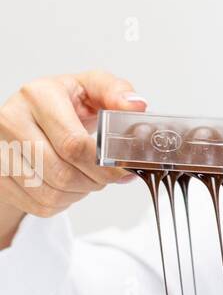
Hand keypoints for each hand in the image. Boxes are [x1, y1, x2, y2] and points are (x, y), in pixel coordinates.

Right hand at [0, 70, 147, 245]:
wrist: (31, 115)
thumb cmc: (65, 103)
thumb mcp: (91, 88)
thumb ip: (116, 92)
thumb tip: (136, 105)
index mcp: (38, 95)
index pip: (74, 144)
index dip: (104, 165)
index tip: (124, 169)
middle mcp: (12, 119)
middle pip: (62, 173)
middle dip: (95, 181)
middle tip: (108, 175)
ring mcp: (0, 149)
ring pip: (51, 194)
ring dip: (80, 193)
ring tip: (89, 177)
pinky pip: (39, 205)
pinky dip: (62, 203)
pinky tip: (69, 185)